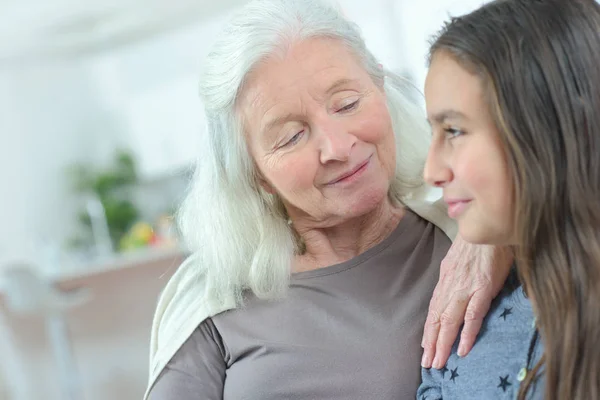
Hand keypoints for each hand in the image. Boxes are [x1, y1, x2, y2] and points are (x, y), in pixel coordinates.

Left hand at [421, 236, 512, 368]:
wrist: (487, 223)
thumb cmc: (478, 242)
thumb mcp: (460, 260)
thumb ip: (456, 276)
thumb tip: (453, 290)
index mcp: (446, 279)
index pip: (434, 310)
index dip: (429, 329)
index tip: (425, 346)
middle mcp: (451, 285)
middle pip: (438, 319)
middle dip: (431, 343)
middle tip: (427, 363)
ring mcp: (465, 287)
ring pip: (450, 321)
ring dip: (443, 344)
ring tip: (438, 362)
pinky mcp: (482, 288)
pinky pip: (473, 315)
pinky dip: (467, 333)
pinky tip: (462, 349)